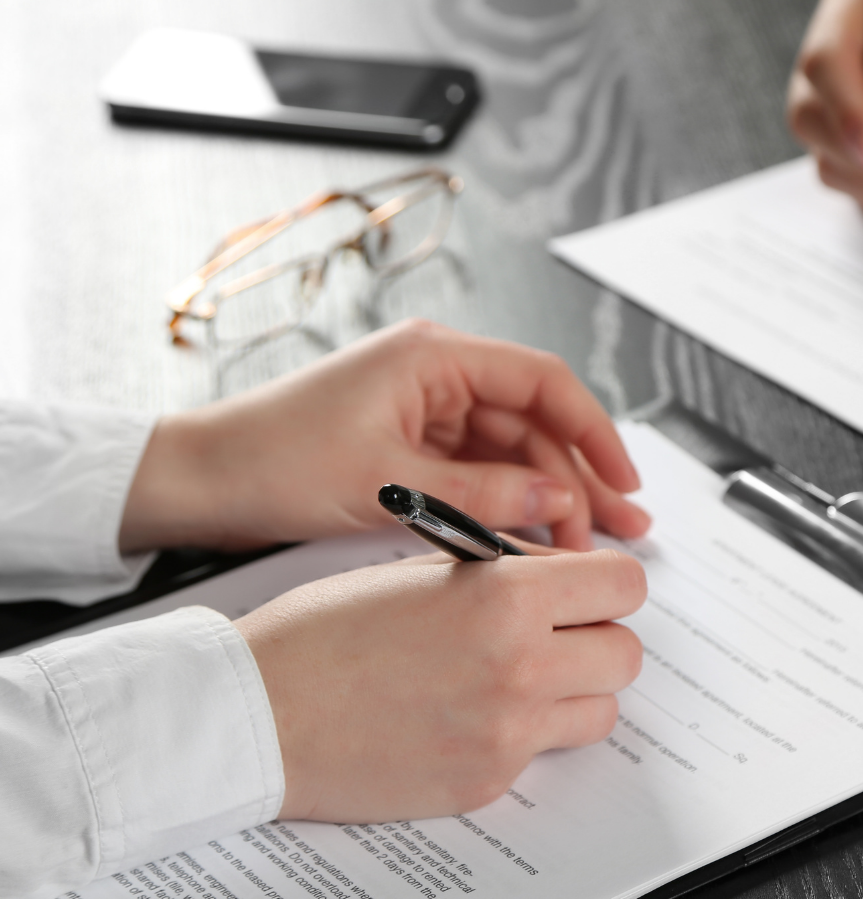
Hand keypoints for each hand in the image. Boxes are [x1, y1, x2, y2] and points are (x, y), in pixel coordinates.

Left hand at [120, 319, 649, 553]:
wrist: (203, 482)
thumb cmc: (274, 462)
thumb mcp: (389, 483)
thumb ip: (485, 491)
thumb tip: (561, 499)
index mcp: (432, 357)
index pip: (542, 382)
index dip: (593, 429)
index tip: (624, 476)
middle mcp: (435, 375)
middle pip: (532, 421)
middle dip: (579, 473)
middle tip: (622, 523)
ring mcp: (423, 411)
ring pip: (510, 450)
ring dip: (548, 494)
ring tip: (588, 541)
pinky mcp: (409, 445)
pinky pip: (477, 470)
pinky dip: (507, 503)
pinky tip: (535, 538)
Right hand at [234, 544, 646, 821]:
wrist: (261, 712)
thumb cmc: (324, 631)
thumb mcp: (423, 567)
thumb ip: (506, 570)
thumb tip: (559, 576)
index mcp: (505, 598)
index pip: (624, 584)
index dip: (607, 581)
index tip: (588, 586)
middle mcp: (521, 668)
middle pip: (625, 653)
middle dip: (595, 635)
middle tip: (554, 629)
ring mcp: (508, 735)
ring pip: (600, 711)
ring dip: (573, 689)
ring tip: (517, 674)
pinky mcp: (486, 784)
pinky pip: (543, 753)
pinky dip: (523, 732)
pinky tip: (469, 713)